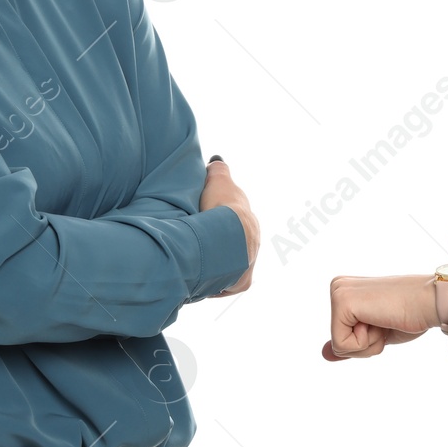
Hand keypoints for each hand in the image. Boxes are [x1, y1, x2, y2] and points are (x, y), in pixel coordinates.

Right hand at [199, 157, 258, 294]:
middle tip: (197, 251)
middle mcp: (252, 243)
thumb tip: (216, 161)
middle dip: (217, 250)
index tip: (203, 228)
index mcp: (247, 222)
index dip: (218, 226)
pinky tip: (202, 284)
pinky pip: (228, 286)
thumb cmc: (222, 204)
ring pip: (230, 268)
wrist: (230, 229)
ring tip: (195, 267)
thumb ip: (218, 171)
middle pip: (232, 249)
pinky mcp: (244, 281)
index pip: (233, 226)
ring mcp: (249, 263)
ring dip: (216, 268)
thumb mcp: (218, 181)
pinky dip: (215, 286)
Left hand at [323, 274, 438, 360]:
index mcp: (346, 291)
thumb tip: (324, 354)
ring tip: (385, 318)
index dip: (367, 341)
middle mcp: (338, 287)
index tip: (386, 320)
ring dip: (369, 343)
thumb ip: (350, 342)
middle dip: (366, 344)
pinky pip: (342, 345)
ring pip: (339, 346)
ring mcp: (338, 292)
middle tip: (386, 320)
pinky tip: (381, 319)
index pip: (341, 337)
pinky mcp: (342, 301)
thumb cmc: (412, 315)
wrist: (431, 302)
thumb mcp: (376, 334)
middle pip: (337, 342)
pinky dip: (367, 342)